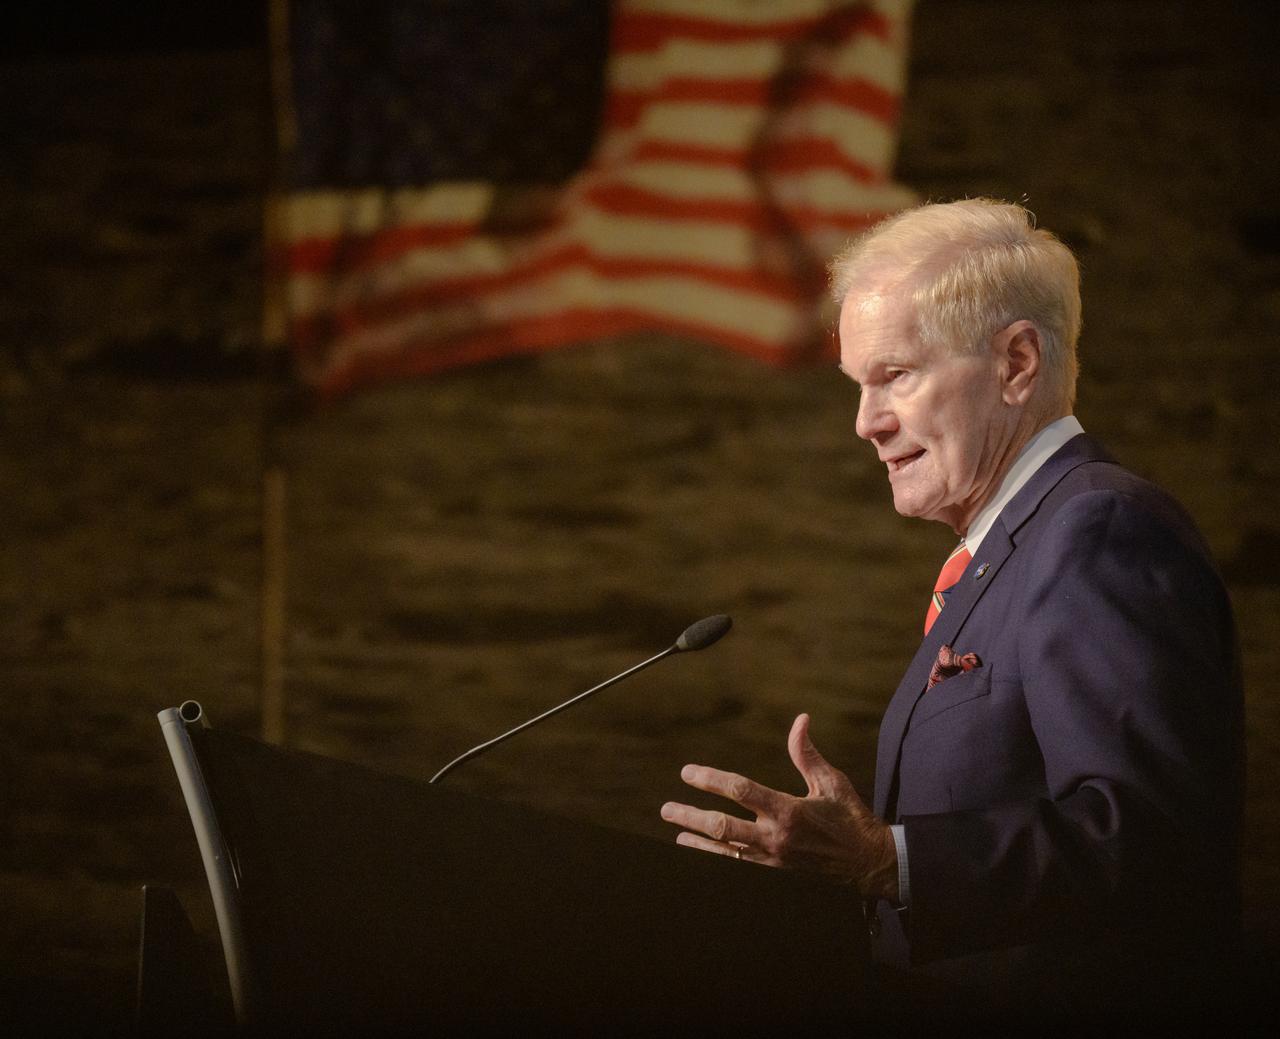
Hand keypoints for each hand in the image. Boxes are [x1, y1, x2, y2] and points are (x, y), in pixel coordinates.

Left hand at [660, 713, 898, 900]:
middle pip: (722, 828)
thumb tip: (800, 719)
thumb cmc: (850, 819)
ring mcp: (774, 863)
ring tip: (678, 836)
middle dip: (690, 817)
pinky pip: (739, 871)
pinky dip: (718, 863)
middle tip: (667, 810)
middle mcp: (776, 839)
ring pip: (724, 854)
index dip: (710, 779)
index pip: (739, 791)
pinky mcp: (776, 878)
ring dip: (698, 845)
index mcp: (788, 811)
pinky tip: (703, 857)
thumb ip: (806, 753)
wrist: (869, 865)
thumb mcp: (831, 782)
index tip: (688, 772)